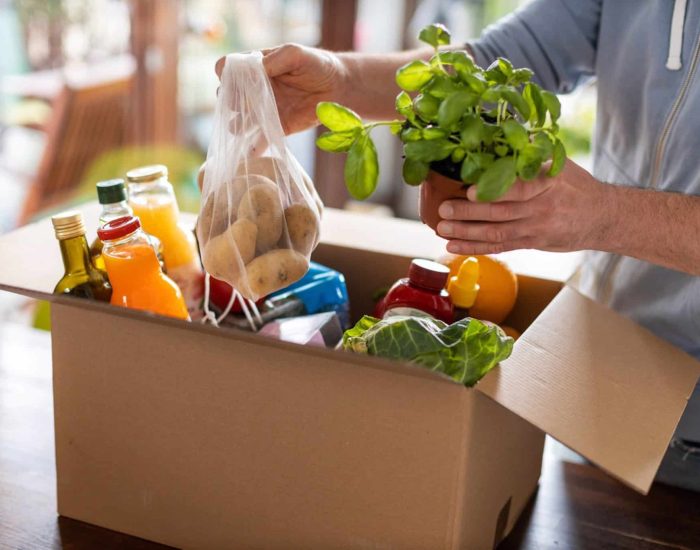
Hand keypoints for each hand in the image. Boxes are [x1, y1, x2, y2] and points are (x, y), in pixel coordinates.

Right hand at [216, 44, 347, 134]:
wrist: (338, 88)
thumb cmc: (316, 64)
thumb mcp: (295, 54)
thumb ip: (275, 59)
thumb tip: (255, 69)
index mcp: (255, 67)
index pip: (226, 69)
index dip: (225, 75)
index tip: (234, 81)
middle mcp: (255, 89)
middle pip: (229, 96)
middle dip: (230, 101)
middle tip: (240, 105)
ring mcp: (264, 110)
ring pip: (239, 120)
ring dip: (236, 125)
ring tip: (240, 126)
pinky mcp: (277, 127)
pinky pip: (261, 139)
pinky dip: (254, 147)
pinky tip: (249, 152)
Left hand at [436, 159, 612, 254]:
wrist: (602, 217)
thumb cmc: (576, 185)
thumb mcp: (560, 162)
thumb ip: (531, 151)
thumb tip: (499, 132)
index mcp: (548, 182)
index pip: (518, 188)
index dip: (492, 191)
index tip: (468, 190)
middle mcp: (542, 207)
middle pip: (501, 212)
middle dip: (468, 213)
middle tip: (443, 209)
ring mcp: (536, 228)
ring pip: (496, 233)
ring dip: (466, 232)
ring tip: (442, 229)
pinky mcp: (532, 244)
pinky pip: (500, 247)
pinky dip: (475, 247)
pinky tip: (453, 246)